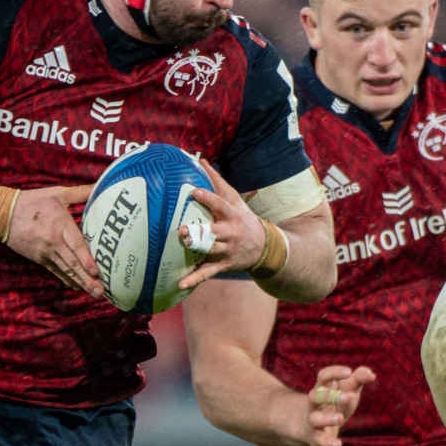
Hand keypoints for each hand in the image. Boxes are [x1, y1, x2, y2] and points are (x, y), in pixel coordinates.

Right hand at [7, 185, 103, 297]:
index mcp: (60, 224)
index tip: (96, 271)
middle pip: (73, 262)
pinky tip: (78, 288)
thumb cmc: (33, 201)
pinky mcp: (40, 258)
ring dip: (81, 283)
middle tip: (101, 291)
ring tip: (94, 294)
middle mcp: (53, 241)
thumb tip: (101, 186)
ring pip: (66, 270)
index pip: (75, 244)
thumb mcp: (57, 193)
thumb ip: (81, 192)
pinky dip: (67, 280)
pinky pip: (56, 271)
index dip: (86, 259)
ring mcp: (46, 252)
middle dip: (87, 278)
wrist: (2, 214)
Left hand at [178, 161, 266, 289]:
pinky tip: (180, 284)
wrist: (265, 247)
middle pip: (214, 232)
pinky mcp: (223, 265)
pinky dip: (194, 279)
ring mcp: (227, 250)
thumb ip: (217, 181)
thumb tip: (200, 160)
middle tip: (181, 230)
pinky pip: (208, 273)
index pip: (220, 205)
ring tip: (182, 247)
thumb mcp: (234, 199)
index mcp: (232, 215)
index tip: (194, 191)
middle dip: (199, 232)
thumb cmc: (242, 217)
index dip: (208, 198)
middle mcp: (230, 233)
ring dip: (197, 251)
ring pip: (210, 251)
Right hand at [303, 365, 376, 445]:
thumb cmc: (335, 404)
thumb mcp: (347, 390)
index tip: (349, 372)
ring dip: (327, 418)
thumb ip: (358, 379)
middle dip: (329, 396)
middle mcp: (314, 404)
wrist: (314, 428)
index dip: (334, 372)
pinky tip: (338, 444)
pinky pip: (320, 441)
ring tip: (340, 418)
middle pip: (315, 397)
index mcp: (322, 389)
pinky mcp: (316, 438)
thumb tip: (370, 374)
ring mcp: (313, 421)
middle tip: (348, 397)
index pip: (323, 376)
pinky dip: (328, 443)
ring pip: (315, 419)